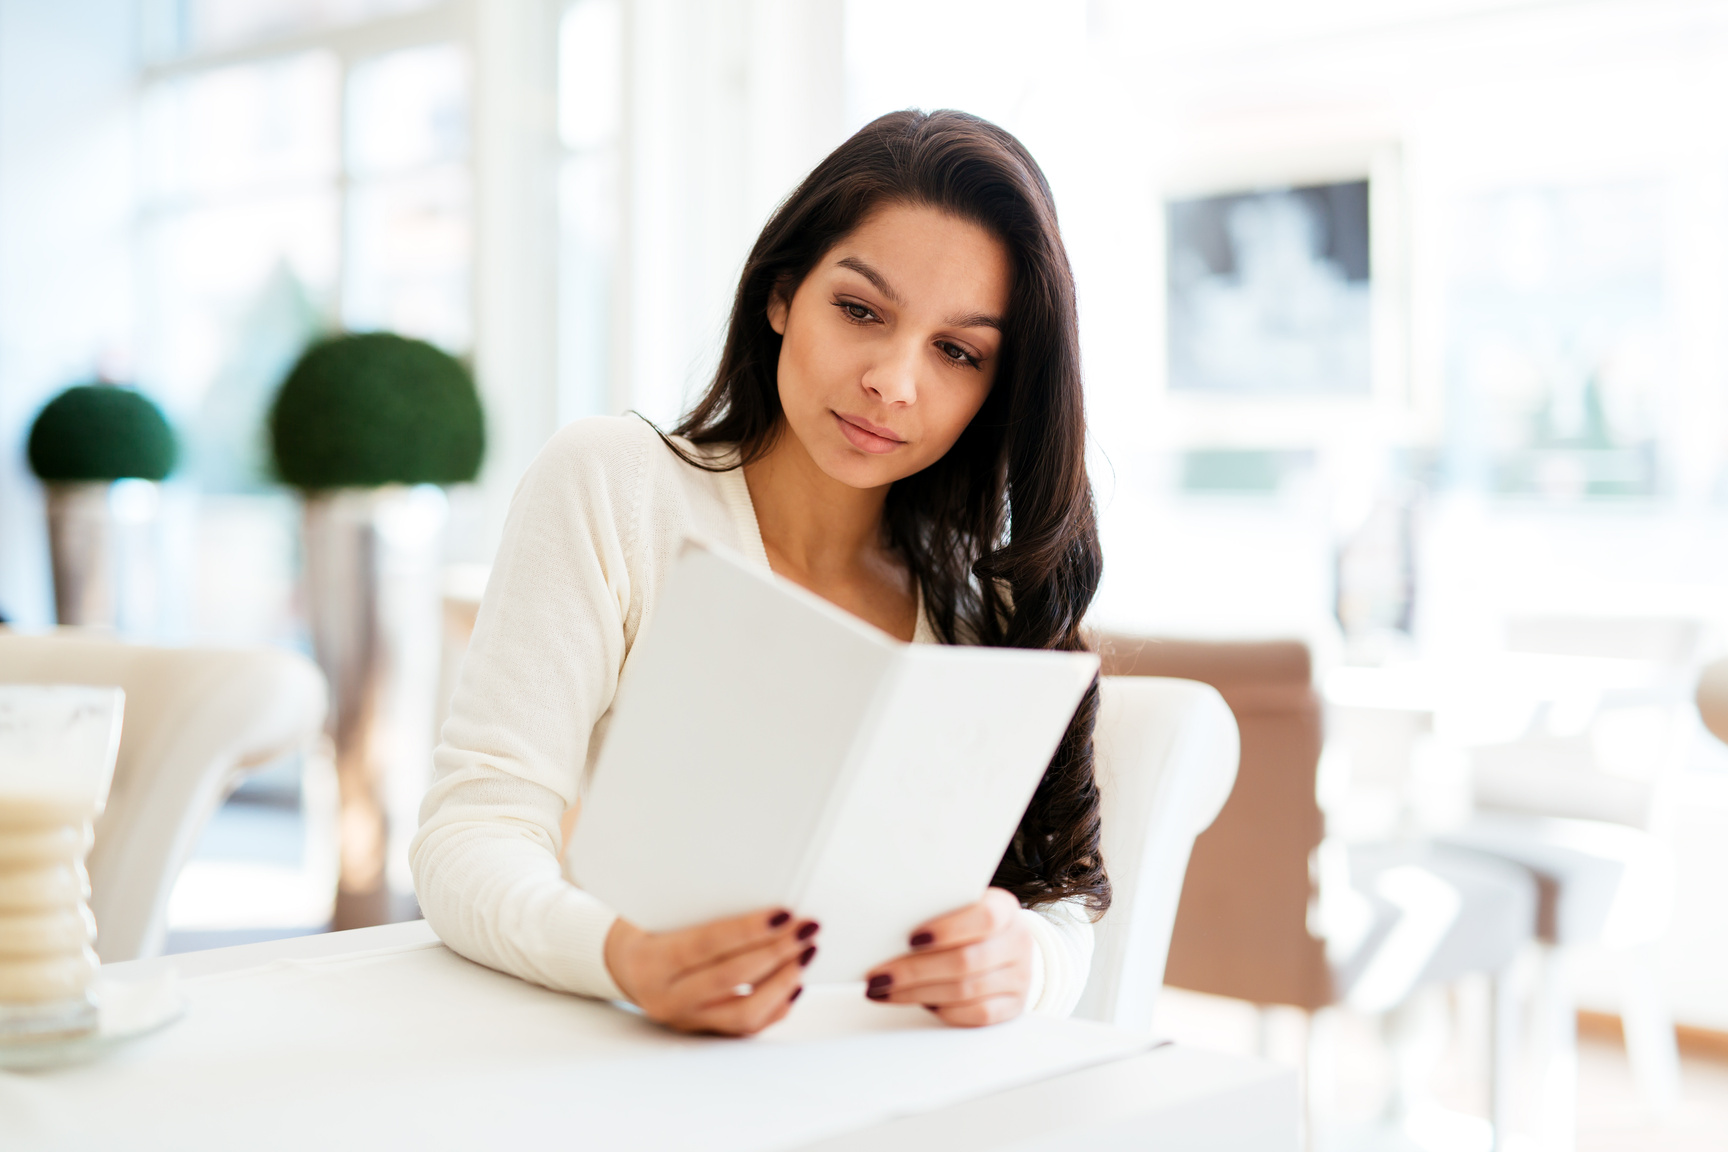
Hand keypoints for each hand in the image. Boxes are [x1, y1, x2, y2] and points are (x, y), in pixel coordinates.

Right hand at [604, 908, 817, 1034]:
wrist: (621, 967)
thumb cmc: (647, 930)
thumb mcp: (659, 911)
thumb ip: (699, 906)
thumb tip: (758, 886)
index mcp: (652, 961)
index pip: (706, 945)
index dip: (748, 930)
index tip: (784, 914)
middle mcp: (667, 997)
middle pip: (731, 978)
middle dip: (776, 952)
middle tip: (806, 928)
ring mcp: (687, 1019)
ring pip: (745, 1013)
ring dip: (783, 981)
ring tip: (806, 953)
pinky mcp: (704, 1032)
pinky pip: (748, 1027)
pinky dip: (777, 1003)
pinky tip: (795, 980)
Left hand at [863, 888, 1032, 1026]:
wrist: (1004, 947)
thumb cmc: (969, 925)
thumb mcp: (958, 908)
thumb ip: (934, 912)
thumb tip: (886, 929)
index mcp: (1004, 908)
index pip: (984, 918)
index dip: (947, 930)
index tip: (911, 939)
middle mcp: (1017, 942)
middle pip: (965, 961)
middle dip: (915, 971)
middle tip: (879, 976)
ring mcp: (1019, 977)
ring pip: (965, 991)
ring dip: (917, 993)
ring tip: (884, 990)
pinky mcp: (1012, 1006)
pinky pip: (975, 1015)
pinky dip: (942, 1010)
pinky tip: (916, 1002)